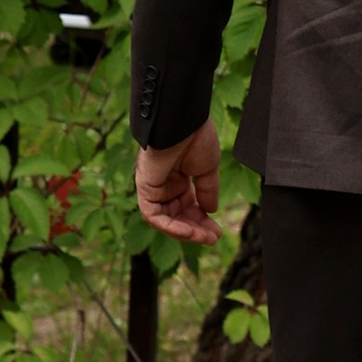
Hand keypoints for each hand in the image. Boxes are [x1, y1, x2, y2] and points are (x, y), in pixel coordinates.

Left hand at [135, 122, 220, 243]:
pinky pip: (153, 215)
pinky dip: (169, 226)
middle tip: (213, 238)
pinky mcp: (144, 188)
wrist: (184, 123)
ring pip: (164, 220)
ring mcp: (153, 187)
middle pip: (177, 216)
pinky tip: (188, 231)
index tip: (218, 231)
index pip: (188, 207)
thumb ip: (208, 191)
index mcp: (178, 178)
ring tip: (204, 238)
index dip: (202, 221)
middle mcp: (164, 184)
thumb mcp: (207, 169)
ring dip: (184, 232)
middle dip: (195, 229)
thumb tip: (210, 211)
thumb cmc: (196, 138)